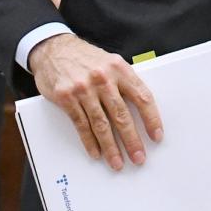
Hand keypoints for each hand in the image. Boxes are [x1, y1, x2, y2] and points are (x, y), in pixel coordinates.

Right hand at [29, 34, 161, 170]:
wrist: (54, 48)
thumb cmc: (86, 58)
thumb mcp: (110, 62)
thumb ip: (124, 82)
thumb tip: (140, 110)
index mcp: (119, 68)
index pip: (142, 97)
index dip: (151, 119)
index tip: (156, 135)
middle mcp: (103, 78)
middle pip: (122, 115)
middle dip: (132, 140)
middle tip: (138, 158)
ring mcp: (83, 89)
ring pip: (101, 124)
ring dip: (111, 147)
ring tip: (117, 162)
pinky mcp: (66, 98)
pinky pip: (81, 125)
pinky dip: (89, 142)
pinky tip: (96, 153)